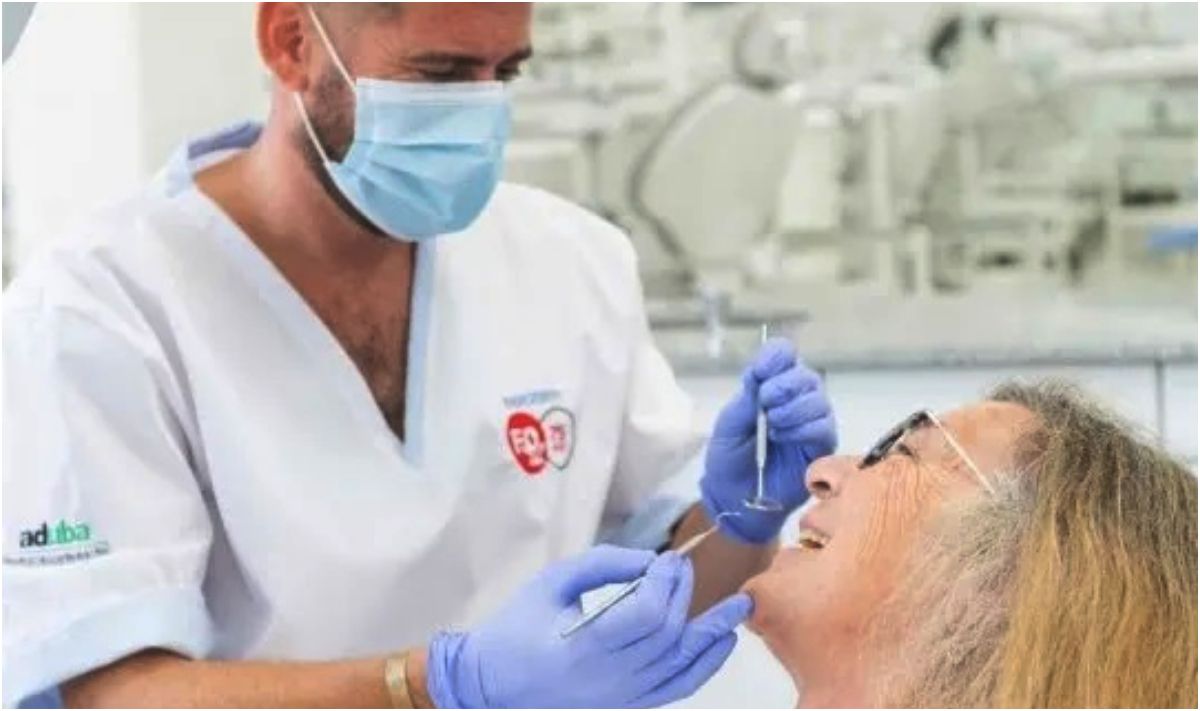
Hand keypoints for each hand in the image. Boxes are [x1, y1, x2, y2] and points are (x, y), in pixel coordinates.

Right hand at [426, 545, 752, 707]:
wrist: (490, 686)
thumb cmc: (515, 627)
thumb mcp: (551, 583)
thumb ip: (602, 564)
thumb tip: (650, 560)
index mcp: (583, 647)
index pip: (647, 615)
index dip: (665, 583)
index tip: (665, 560)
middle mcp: (609, 679)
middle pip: (668, 635)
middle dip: (683, 595)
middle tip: (684, 566)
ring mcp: (621, 699)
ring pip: (681, 666)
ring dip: (712, 634)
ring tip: (739, 606)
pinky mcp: (627, 707)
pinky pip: (676, 689)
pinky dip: (704, 666)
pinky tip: (720, 643)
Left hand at [700, 338, 836, 543]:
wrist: (734, 498)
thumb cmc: (729, 459)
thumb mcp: (728, 426)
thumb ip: (745, 400)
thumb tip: (759, 374)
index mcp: (770, 387)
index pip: (783, 356)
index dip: (776, 356)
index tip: (760, 370)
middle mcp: (795, 400)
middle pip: (805, 375)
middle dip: (784, 385)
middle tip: (765, 402)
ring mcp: (811, 423)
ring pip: (818, 399)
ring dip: (793, 408)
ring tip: (772, 425)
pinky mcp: (821, 447)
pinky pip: (823, 426)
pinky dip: (803, 427)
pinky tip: (783, 437)